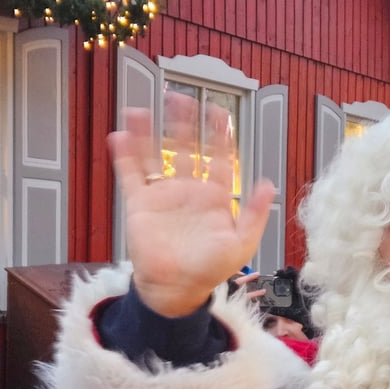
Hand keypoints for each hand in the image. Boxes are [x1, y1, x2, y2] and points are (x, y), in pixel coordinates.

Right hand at [109, 94, 275, 317]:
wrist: (176, 289)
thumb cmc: (210, 270)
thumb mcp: (241, 244)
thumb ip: (255, 214)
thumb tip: (268, 184)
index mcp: (215, 198)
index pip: (219, 159)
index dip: (220, 136)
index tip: (219, 113)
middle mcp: (189, 191)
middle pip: (187, 149)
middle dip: (185, 125)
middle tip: (182, 99)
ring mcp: (164, 196)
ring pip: (156, 156)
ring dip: (149, 133)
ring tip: (141, 110)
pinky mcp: (140, 204)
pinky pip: (131, 174)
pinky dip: (125, 154)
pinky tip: (121, 134)